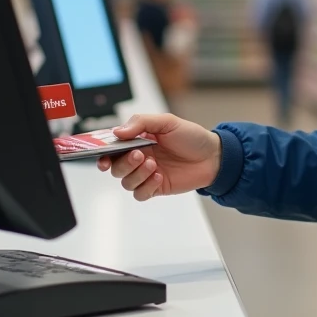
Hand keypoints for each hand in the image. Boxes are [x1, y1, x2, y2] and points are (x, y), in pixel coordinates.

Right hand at [98, 113, 221, 200]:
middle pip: (115, 168)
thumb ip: (141, 123)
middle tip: (139, 155)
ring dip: (136, 174)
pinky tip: (159, 176)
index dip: (103, 153)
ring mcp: (146, 174)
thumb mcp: (167, 122)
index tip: (102, 155)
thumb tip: (117, 132)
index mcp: (137, 140)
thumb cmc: (191, 137)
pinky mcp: (156, 187)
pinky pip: (140, 194)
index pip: (112, 148)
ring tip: (153, 164)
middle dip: (124, 163)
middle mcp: (139, 157)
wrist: (214, 156)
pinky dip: (146, 186)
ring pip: (126, 182)